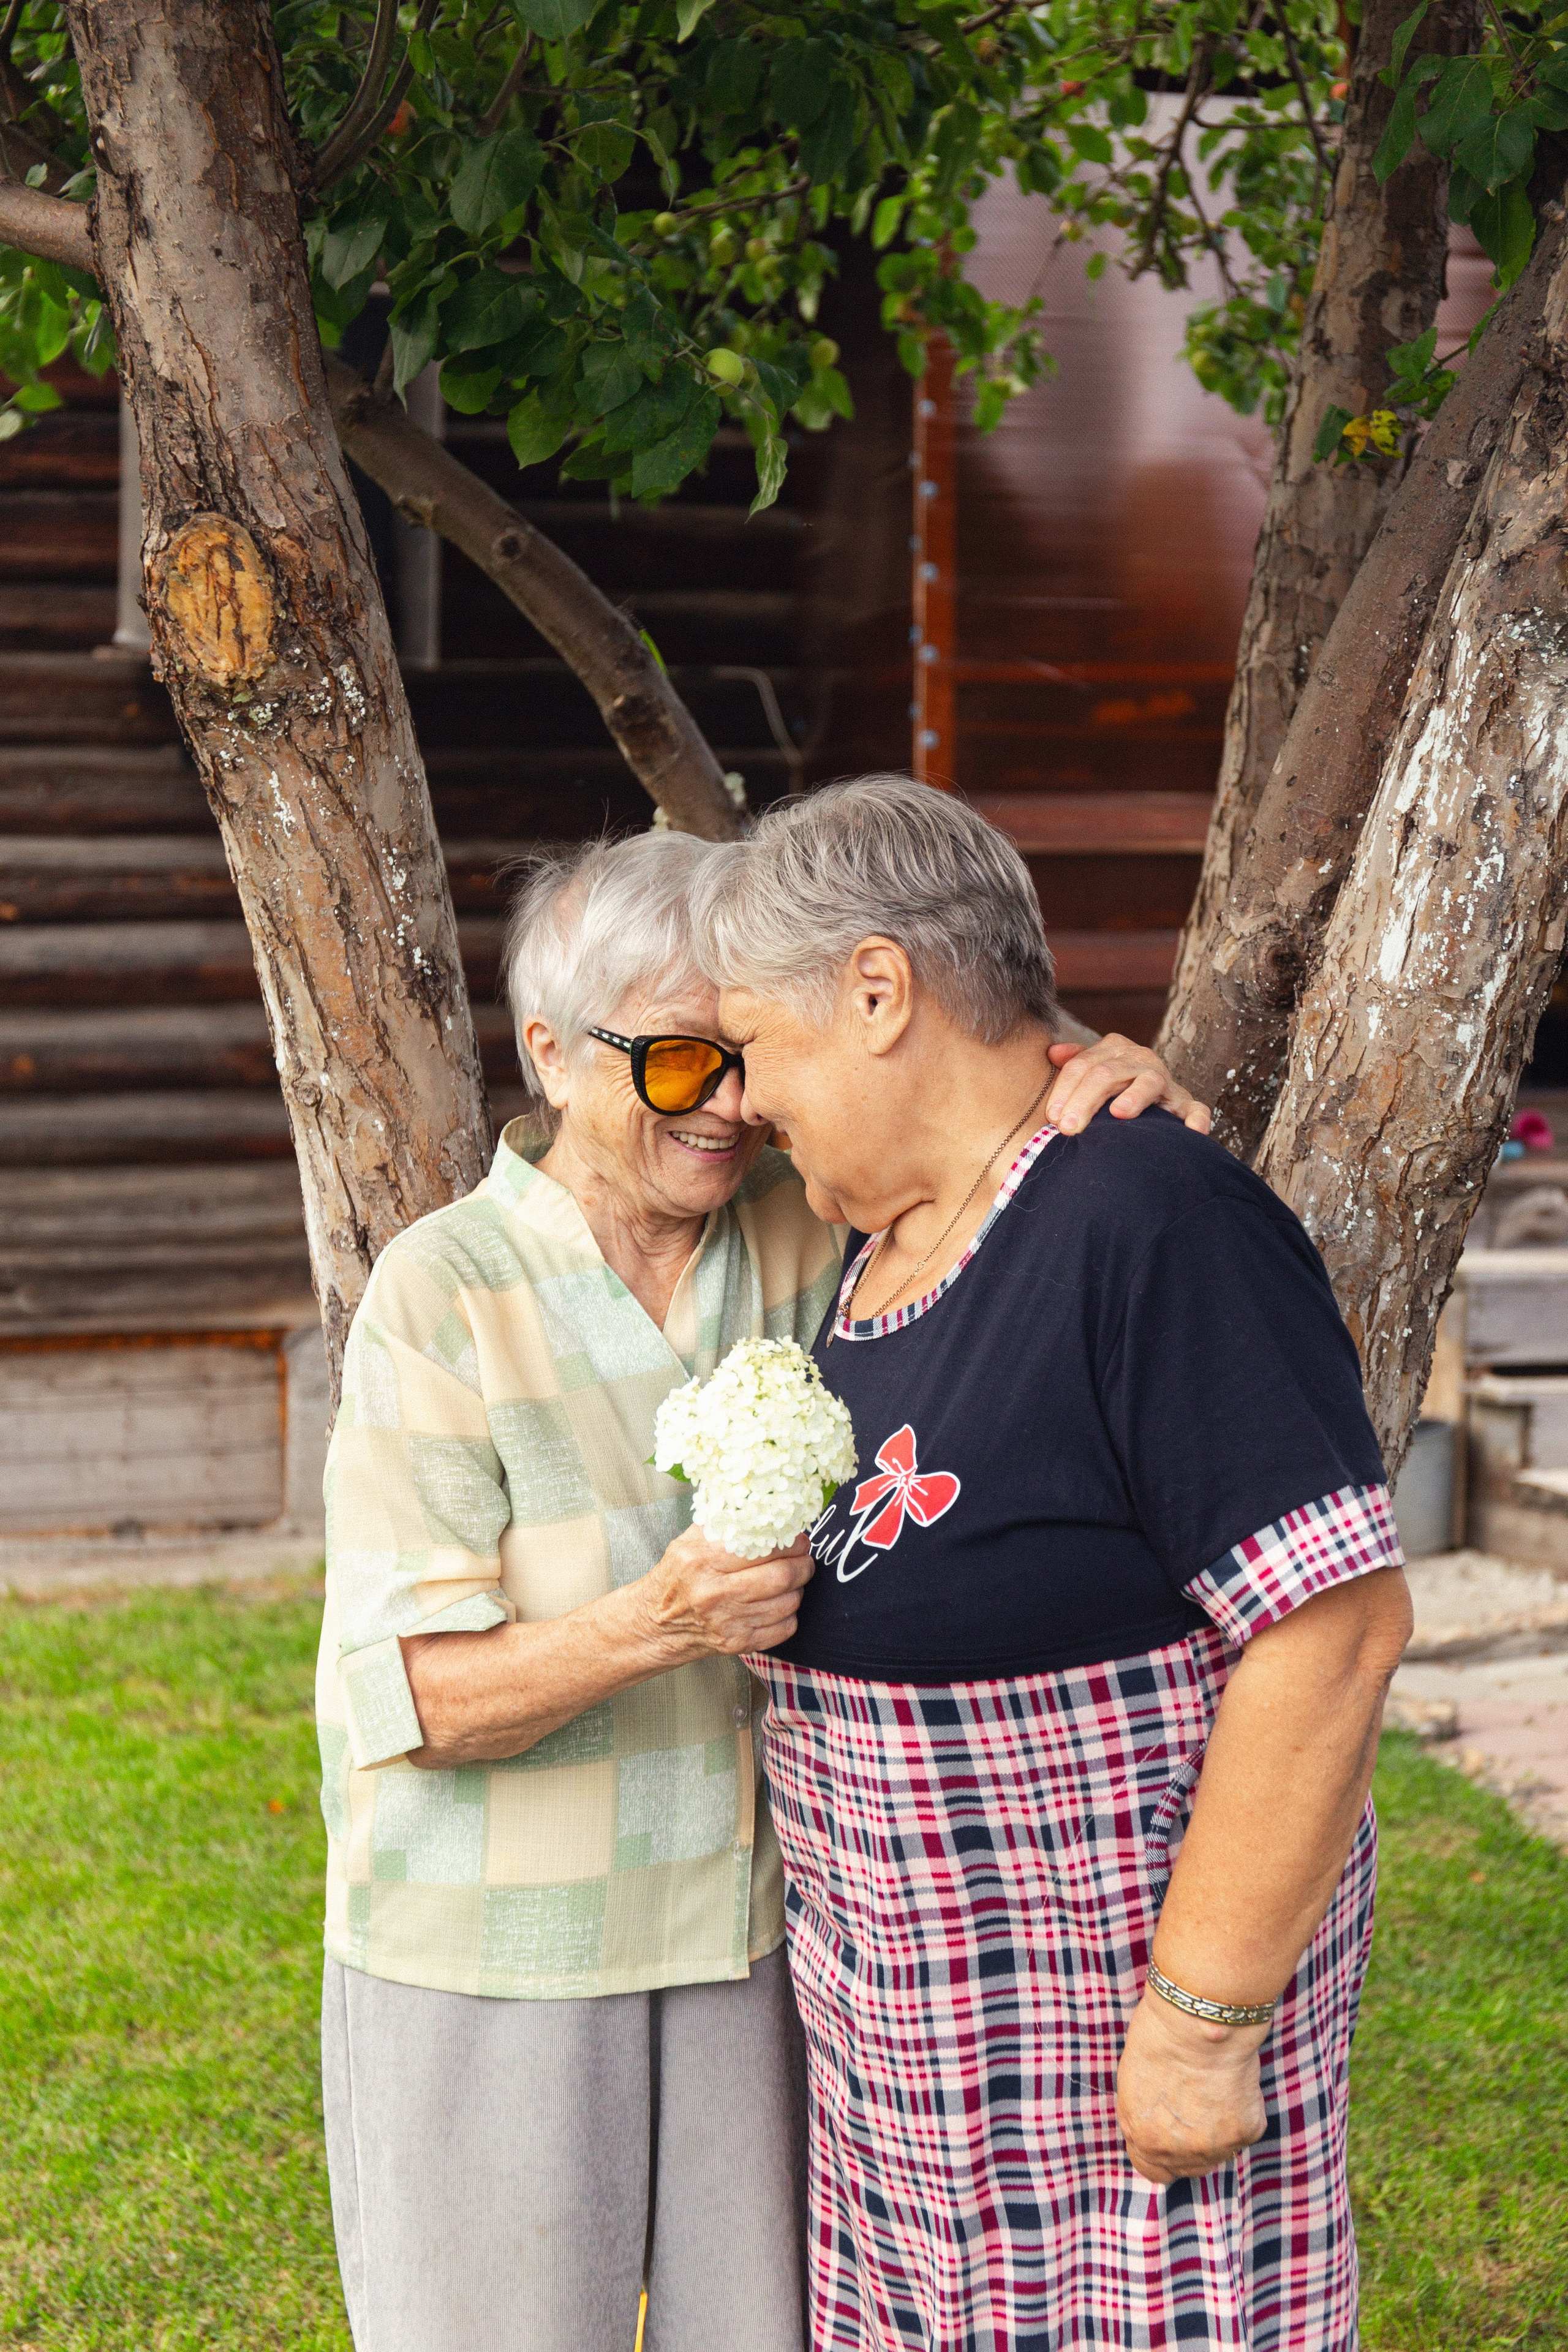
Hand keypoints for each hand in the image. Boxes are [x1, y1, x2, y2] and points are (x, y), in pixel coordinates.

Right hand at [640, 1525, 812, 1660]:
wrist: (657, 1624)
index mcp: (702, 1560)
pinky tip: (779, 1604)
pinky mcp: (738, 1643)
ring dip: (798, 1589)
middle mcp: (714, 1593)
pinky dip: (790, 1614)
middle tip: (804, 1559)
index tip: (798, 1540)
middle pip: (782, 1577)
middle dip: (803, 1566)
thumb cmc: (677, 1578)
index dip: (790, 1544)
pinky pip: (784, 1628)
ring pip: (788, 1603)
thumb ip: (724, 1524)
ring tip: (792, 1580)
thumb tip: (763, 1506)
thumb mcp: (689, 1542)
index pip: (763, 1549)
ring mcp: (727, 1622)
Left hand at [1046, 1036, 1211, 1136]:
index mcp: (1114, 1050)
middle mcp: (1140, 1059)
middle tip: (1069, 1128)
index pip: (1083, 1065)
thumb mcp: (1090, 1071)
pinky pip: (1195, 1109)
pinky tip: (1190, 1130)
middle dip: (1085, 1100)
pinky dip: (1194, 1118)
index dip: (1065, 1090)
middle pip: (1108, 1074)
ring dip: (1134, 1097)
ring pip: (1149, 1082)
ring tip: (1118, 1114)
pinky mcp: (1186, 1103)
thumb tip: (1053, 1053)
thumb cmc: (1111, 1090)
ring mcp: (1165, 1081)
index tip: (1053, 1116)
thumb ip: (1073, 1062)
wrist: (1151, 1102)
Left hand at [1115, 1990, 1268, 2183]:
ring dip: (1216, 2129)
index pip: (1152, 2170)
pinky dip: (1242, 2110)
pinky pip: (1244, 2128)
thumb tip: (1157, 2128)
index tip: (1168, 2133)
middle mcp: (1178, 2153)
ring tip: (1212, 2086)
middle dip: (1189, 2143)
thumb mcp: (1134, 2084)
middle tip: (1194, 2104)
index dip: (1160, 2151)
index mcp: (1144, 2139)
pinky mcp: (1245, 2133)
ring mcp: (1215, 2147)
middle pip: (1188, 2166)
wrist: (1197, 2023)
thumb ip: (1145, 2117)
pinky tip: (1231, 2081)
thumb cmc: (1159, 2037)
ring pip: (1219, 2151)